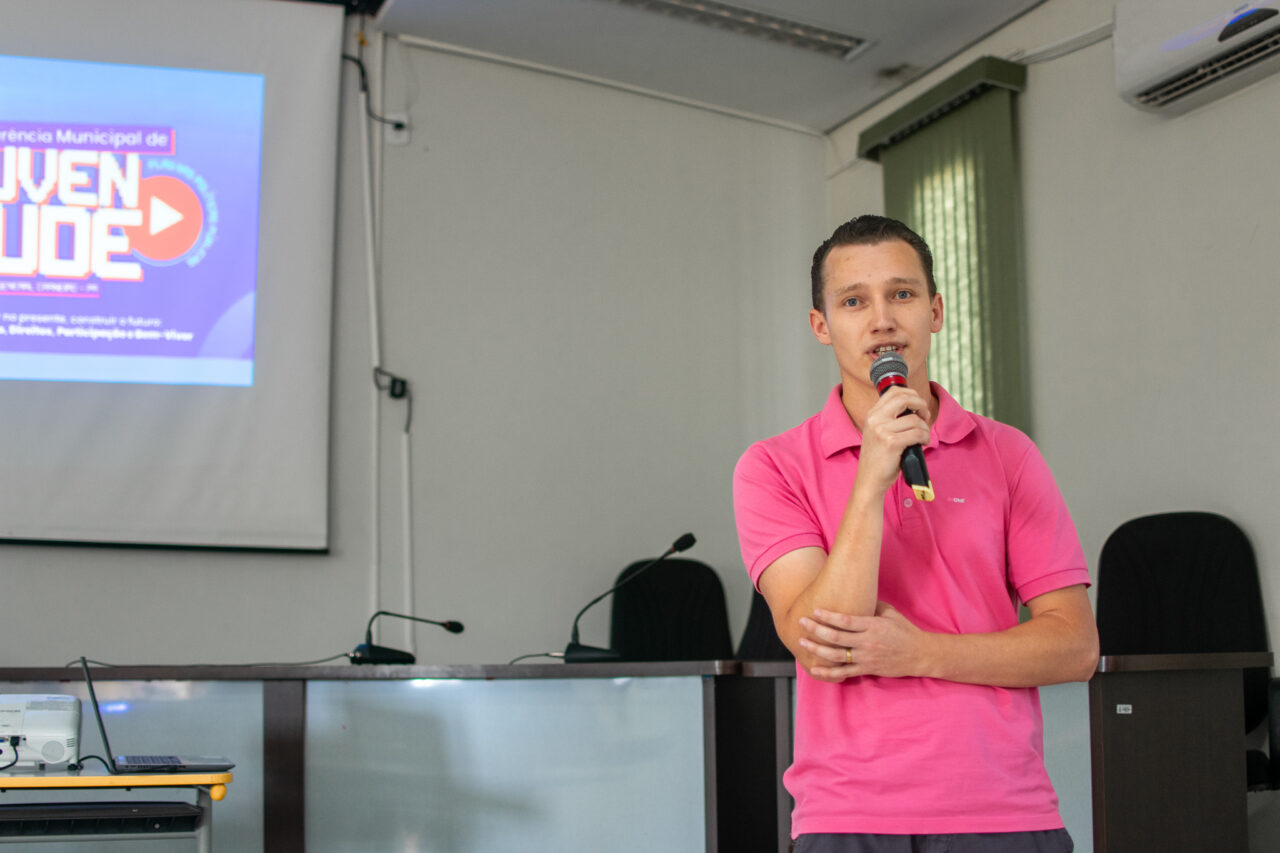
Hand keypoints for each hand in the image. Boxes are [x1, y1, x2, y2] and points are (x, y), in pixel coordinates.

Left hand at [797, 602, 929, 681]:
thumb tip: (853, 596)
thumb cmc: (904, 630)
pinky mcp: (867, 669)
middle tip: (801, 622)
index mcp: (872, 625)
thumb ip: (871, 606)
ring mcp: (866, 658)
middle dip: (816, 629)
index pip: (846, 620)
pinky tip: (814, 669)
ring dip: (817, 650)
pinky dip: (828, 672)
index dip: (828, 616)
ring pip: (836, 656)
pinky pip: (844, 673)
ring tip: (802, 643)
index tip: (814, 610)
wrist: (920, 654)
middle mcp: (867, 642)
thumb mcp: (890, 613)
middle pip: (836, 637)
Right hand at [856, 387, 930, 495]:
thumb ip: (890, 419)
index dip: (912, 394)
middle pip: (905, 398)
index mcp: (872, 414)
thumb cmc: (878, 459)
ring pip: (915, 419)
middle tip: (925, 416)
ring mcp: (882, 431)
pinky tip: (922, 444)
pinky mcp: (892, 443)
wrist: (869, 480)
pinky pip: (918, 433)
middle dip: (922, 405)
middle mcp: (875, 419)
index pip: (894, 391)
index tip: (918, 406)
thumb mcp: (878, 433)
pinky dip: (925, 438)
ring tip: (923, 437)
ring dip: (926, 428)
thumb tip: (914, 408)